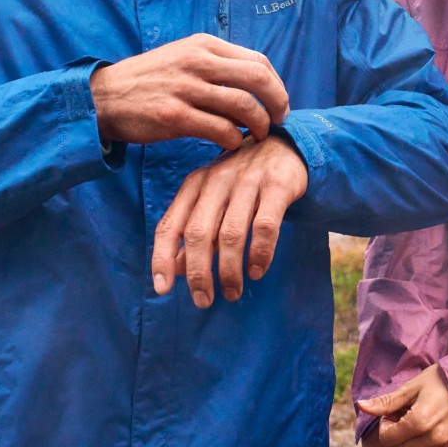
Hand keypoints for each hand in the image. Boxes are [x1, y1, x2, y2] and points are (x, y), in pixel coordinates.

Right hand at [91, 33, 289, 150]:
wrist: (103, 97)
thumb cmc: (150, 81)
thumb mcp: (183, 57)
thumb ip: (217, 65)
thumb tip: (257, 83)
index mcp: (204, 45)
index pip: (258, 61)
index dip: (276, 84)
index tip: (279, 102)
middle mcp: (197, 62)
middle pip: (258, 79)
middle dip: (277, 102)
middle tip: (279, 120)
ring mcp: (185, 88)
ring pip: (243, 105)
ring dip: (259, 125)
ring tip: (259, 135)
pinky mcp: (174, 116)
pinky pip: (221, 129)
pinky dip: (234, 139)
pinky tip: (233, 144)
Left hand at [151, 134, 307, 305]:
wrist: (285, 146)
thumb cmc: (242, 180)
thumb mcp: (212, 199)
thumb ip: (194, 231)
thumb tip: (177, 270)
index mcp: (195, 185)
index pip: (170, 225)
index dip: (162, 259)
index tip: (163, 289)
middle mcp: (217, 181)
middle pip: (199, 234)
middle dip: (199, 273)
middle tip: (204, 300)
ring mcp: (248, 182)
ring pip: (232, 234)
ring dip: (229, 270)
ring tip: (232, 293)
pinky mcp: (277, 186)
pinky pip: (266, 227)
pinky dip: (260, 254)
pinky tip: (257, 271)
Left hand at [357, 365, 447, 446]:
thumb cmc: (441, 381)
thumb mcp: (411, 388)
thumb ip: (386, 402)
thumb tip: (361, 406)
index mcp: (419, 421)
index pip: (387, 439)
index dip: (387, 425)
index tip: (396, 413)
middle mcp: (434, 437)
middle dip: (398, 434)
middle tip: (407, 416)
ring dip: (411, 442)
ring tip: (420, 422)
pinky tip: (431, 431)